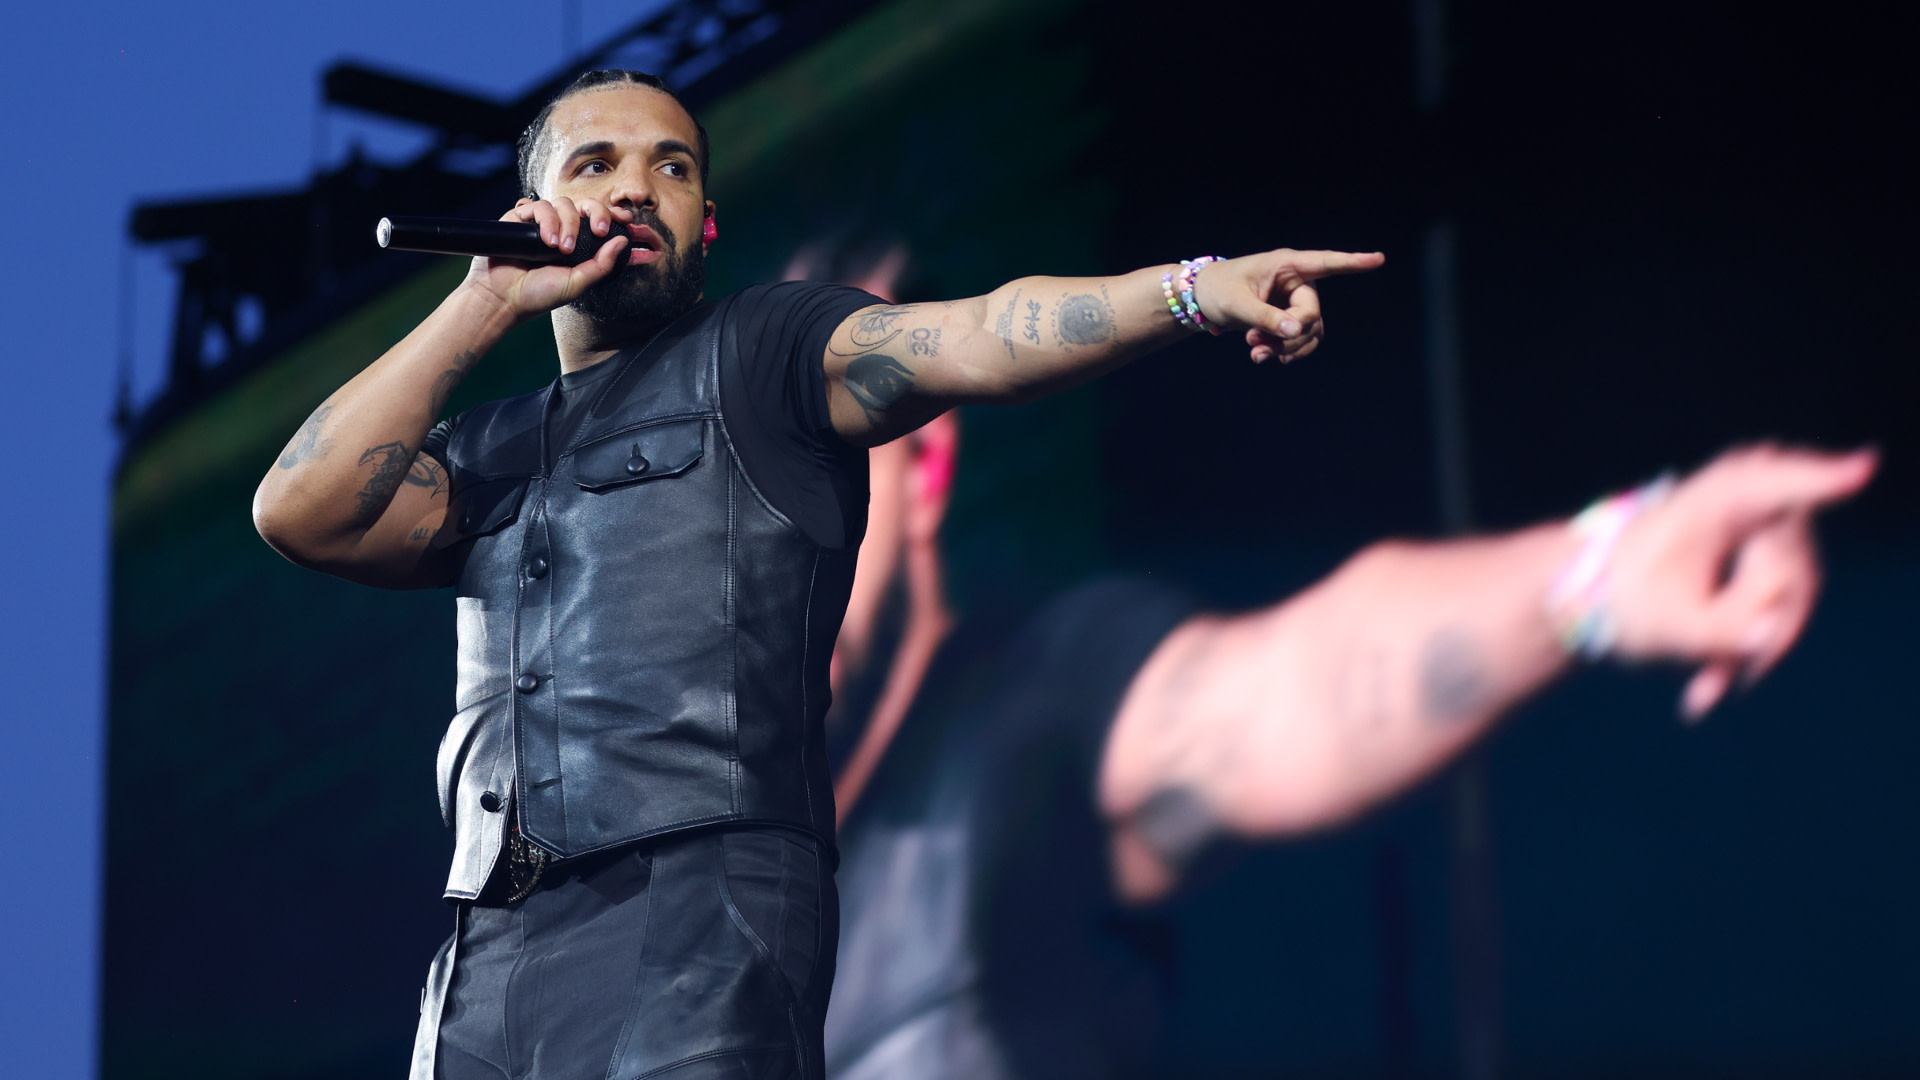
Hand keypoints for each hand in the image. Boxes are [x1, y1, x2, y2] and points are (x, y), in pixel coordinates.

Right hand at [462, 196, 631, 318]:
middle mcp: (561, 230)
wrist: (504, 298)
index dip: (612, 214)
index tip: (626, 218)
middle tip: (598, 231)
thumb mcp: (578, 283)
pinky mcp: (521, 219)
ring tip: (561, 248)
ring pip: (562, 203)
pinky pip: (538, 206)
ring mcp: (541, 223)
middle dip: (596, 213)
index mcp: (578, 245)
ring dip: (567, 223)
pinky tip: (547, 240)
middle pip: (584, 205)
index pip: (598, 221)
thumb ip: (602, 264)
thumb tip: (623, 241)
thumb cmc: (539, 295)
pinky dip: (546, 220)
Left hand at [1190, 248, 1385, 363]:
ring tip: (1255, 354)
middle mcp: (1296, 281)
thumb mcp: (1238, 305)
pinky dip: (1285, 351)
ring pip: (1308, 331)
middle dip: (1287, 335)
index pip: (1325, 263)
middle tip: (1254, 345)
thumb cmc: (1218, 290)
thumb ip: (1267, 318)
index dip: (1353, 262)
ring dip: (1285, 348)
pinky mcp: (1289, 318)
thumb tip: (1297, 331)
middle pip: (1310, 314)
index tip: (1379, 259)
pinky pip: (1301, 339)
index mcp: (1285, 265)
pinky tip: (1264, 358)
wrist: (1201, 300)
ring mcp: (1294, 301)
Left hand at [1603, 444, 1877, 717]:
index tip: (1861, 466)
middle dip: (1761, 632)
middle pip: (1794, 575)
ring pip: (1790, 598)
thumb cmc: (1620, 598)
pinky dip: (1743, 648)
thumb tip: (1764, 636)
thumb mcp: (1664, 625)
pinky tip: (1703, 695)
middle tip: (1726, 681)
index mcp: (1720, 498)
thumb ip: (1719, 631)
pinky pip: (1778, 605)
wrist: (1589, 597)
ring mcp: (1763, 524)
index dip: (1823, 479)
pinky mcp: (1765, 551)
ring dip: (1748, 649)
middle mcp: (1749, 500)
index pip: (1782, 487)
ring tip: (1700, 693)